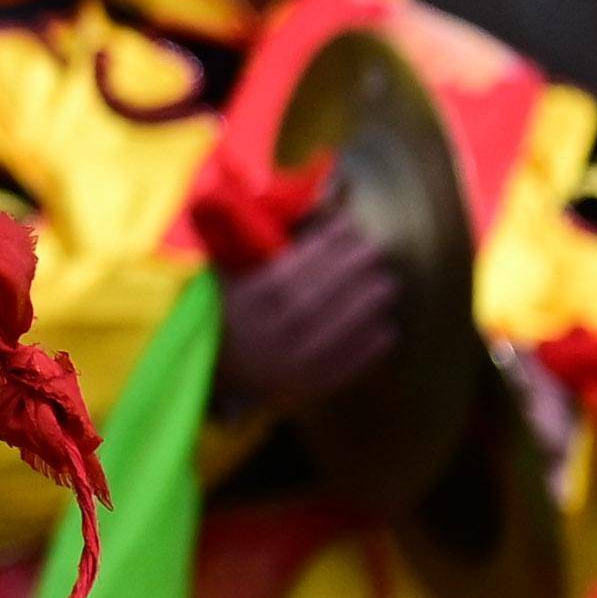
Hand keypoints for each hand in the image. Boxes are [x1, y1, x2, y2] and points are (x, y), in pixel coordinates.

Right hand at [213, 201, 403, 417]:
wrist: (211, 379)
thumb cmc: (219, 320)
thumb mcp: (221, 280)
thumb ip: (247, 247)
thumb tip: (290, 211)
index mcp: (254, 297)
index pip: (303, 261)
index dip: (330, 240)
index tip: (347, 225)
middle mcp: (278, 327)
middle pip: (330, 289)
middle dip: (357, 265)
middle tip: (374, 249)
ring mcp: (296, 360)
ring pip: (345, 325)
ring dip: (371, 301)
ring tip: (385, 283)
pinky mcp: (309, 386)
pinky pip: (350, 363)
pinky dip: (371, 346)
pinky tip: (384, 327)